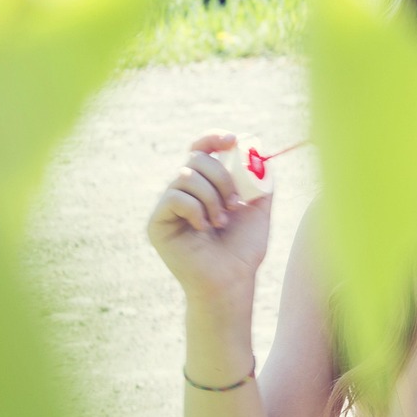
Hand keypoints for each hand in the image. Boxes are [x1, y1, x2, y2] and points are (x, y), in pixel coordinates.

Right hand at [147, 131, 272, 303]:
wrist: (232, 278)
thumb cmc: (244, 247)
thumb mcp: (259, 207)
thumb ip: (260, 179)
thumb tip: (258, 151)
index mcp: (205, 185)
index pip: (201, 149)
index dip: (213, 138)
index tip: (232, 140)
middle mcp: (184, 192)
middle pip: (196, 158)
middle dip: (222, 177)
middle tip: (235, 203)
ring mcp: (168, 207)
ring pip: (186, 176)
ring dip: (212, 197)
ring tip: (222, 221)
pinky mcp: (156, 223)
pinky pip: (175, 197)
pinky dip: (196, 209)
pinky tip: (204, 228)